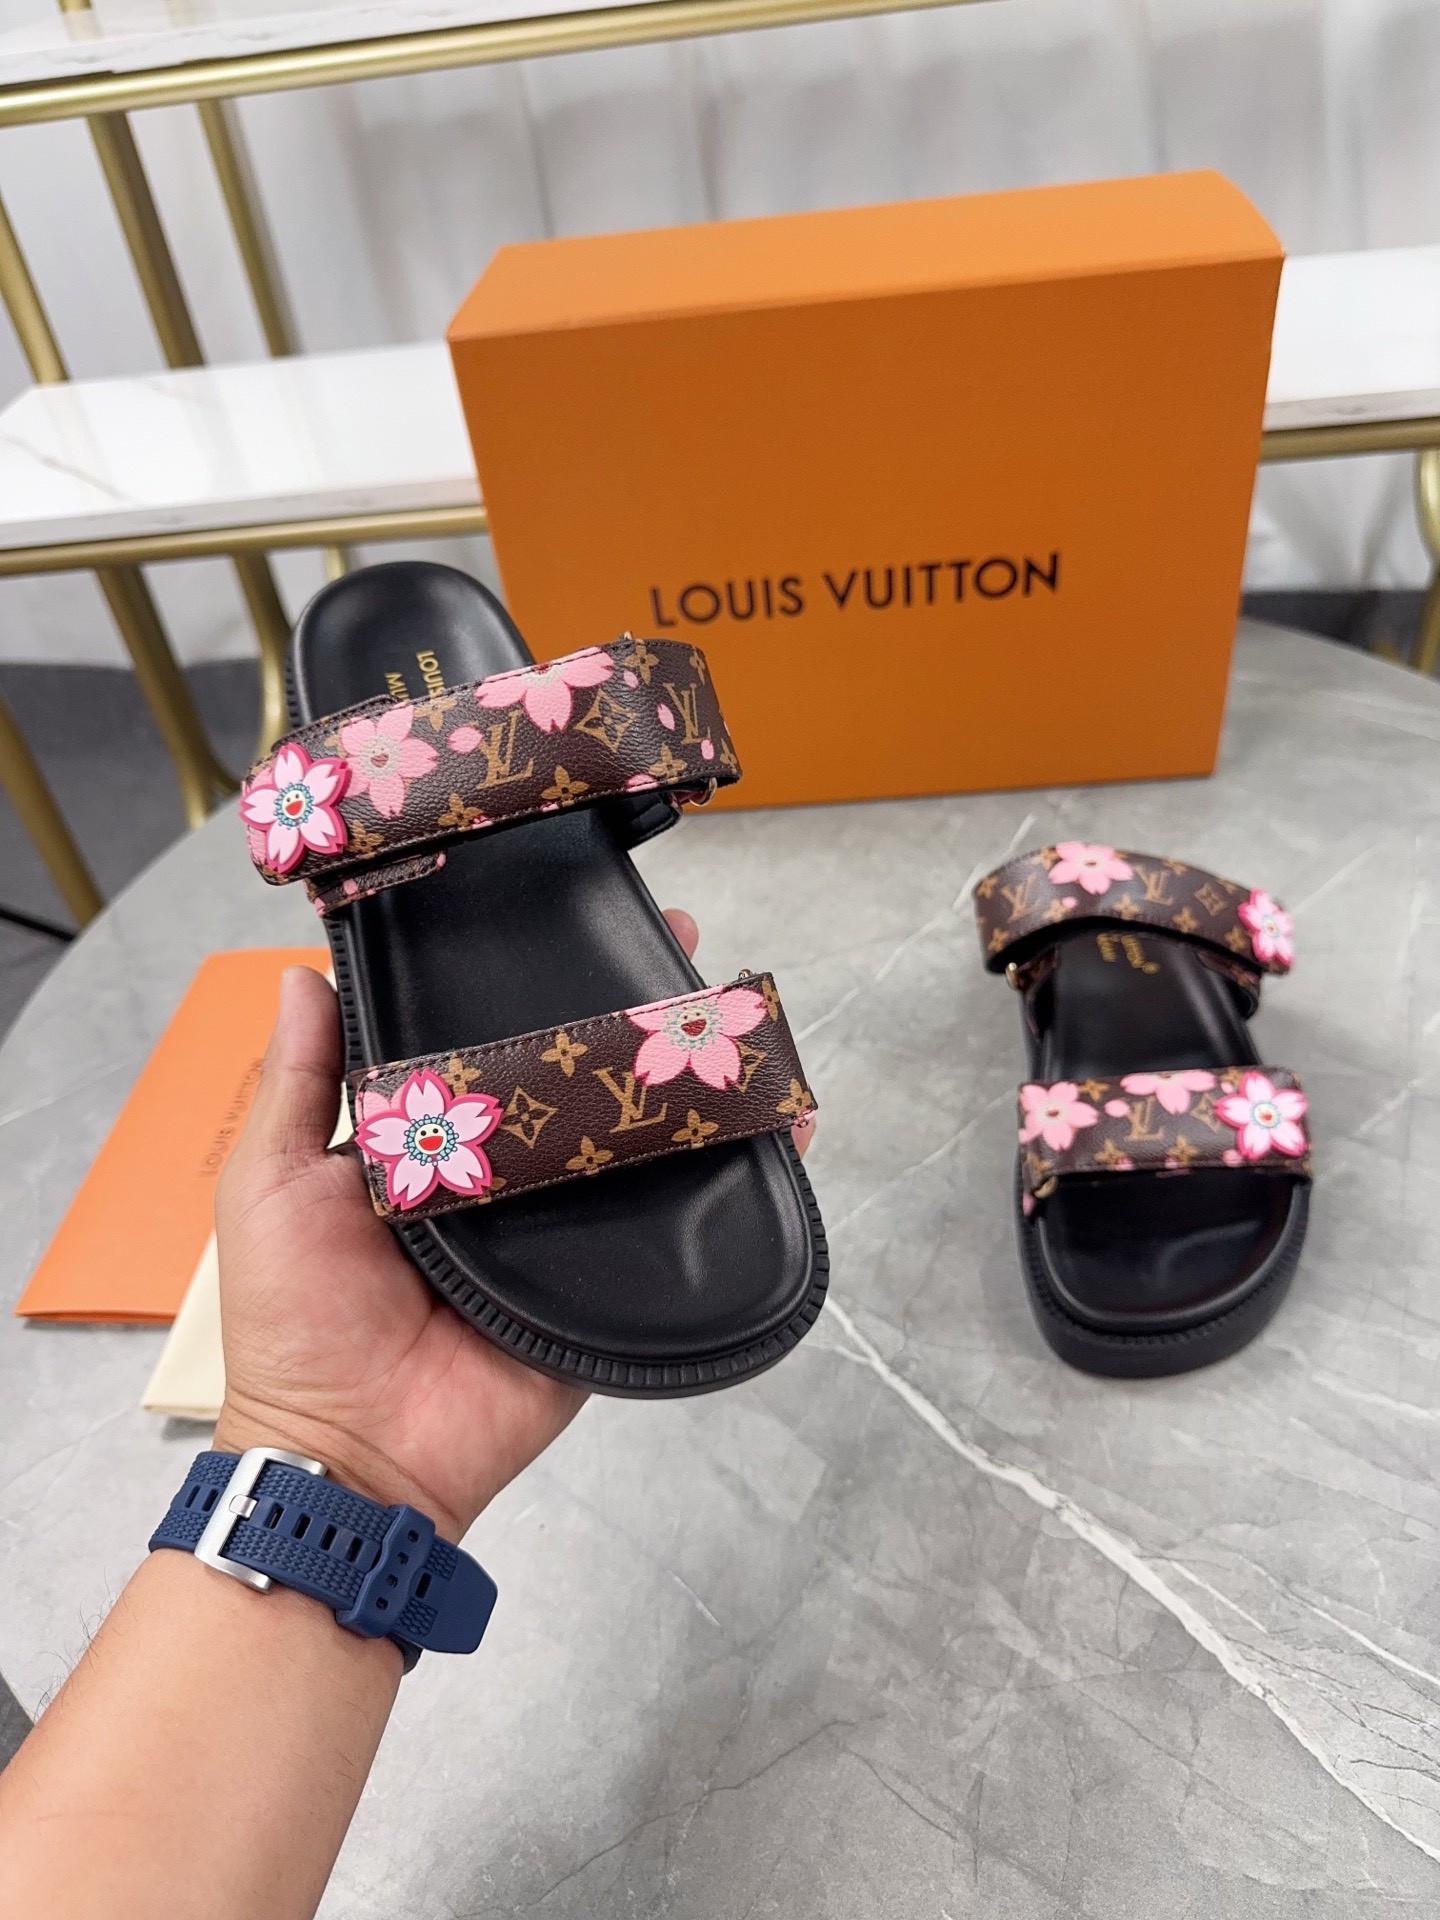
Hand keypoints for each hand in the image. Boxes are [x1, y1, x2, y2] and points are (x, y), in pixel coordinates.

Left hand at [212, 910, 814, 1541]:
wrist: (355, 1451)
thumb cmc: (296, 1317)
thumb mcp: (271, 1183)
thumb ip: (298, 1084)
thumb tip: (300, 973)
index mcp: (425, 1140)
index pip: (486, 1044)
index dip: (526, 985)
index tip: (564, 916)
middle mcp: (501, 1174)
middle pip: (572, 1080)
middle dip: (622, 1014)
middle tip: (674, 944)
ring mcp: (561, 1226)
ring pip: (630, 1138)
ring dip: (683, 1079)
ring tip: (731, 1013)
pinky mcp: (606, 1281)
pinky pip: (675, 1223)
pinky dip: (731, 1174)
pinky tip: (778, 1120)